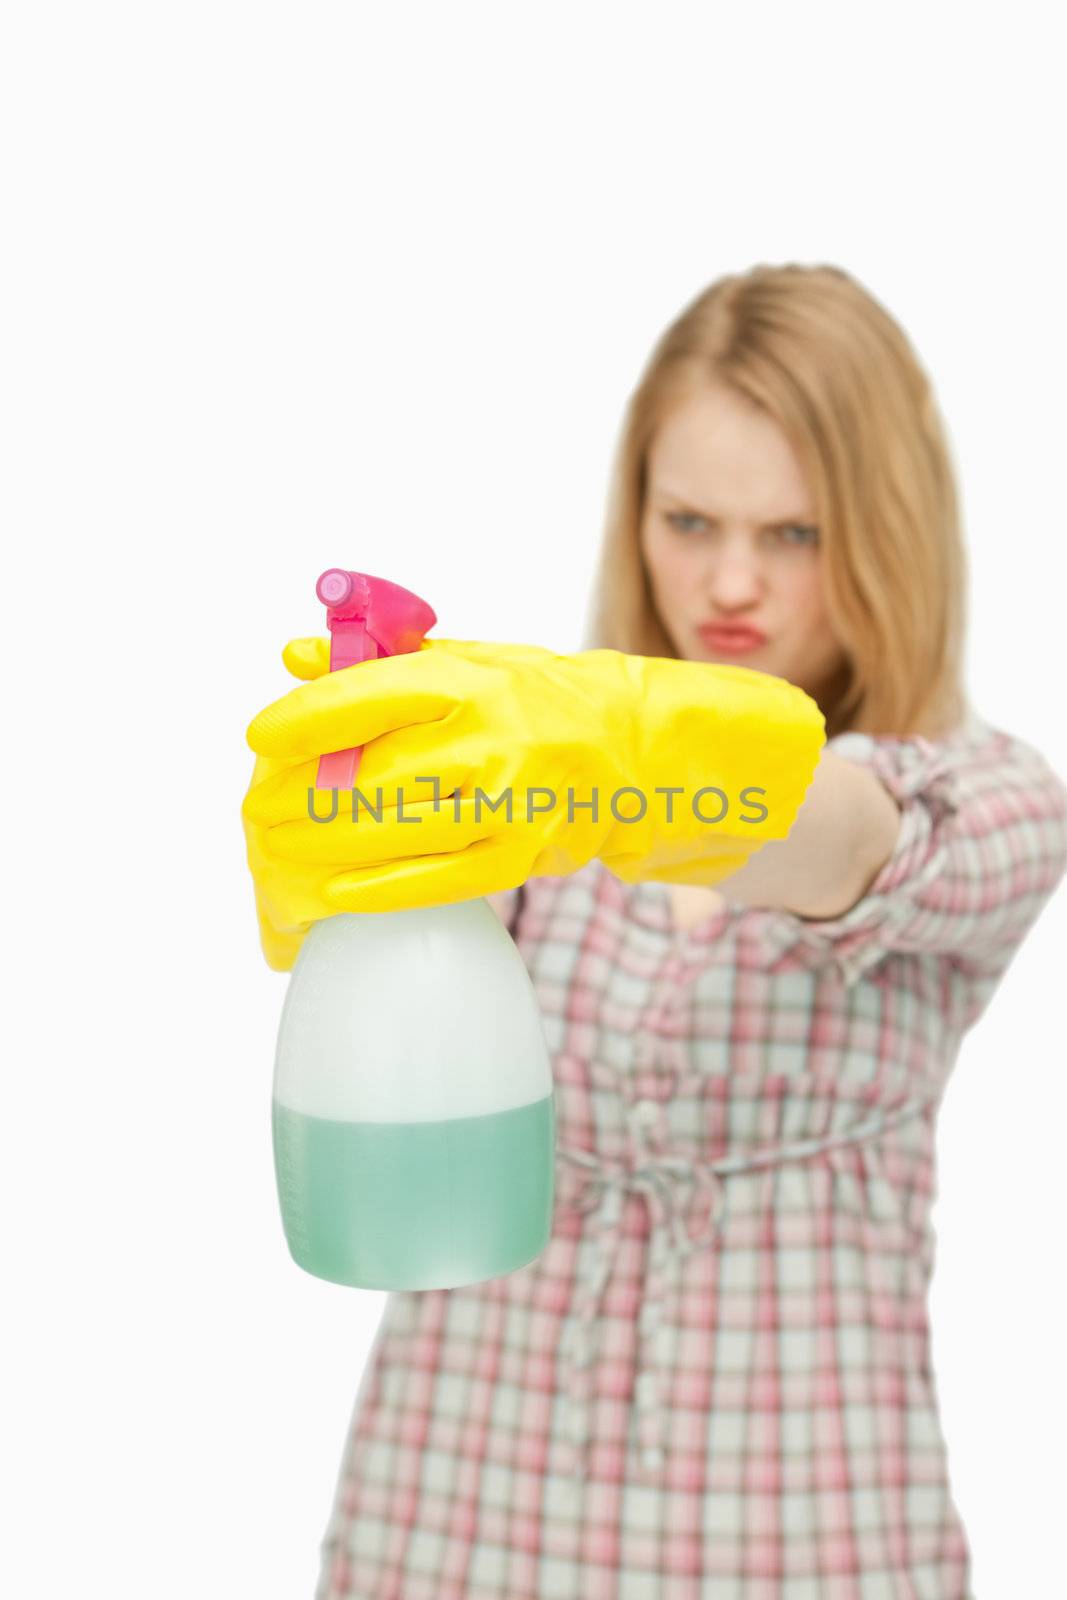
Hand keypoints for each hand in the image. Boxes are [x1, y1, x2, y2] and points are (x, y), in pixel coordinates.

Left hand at [240, 634, 824, 967]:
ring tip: (281, 849)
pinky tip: (338, 892)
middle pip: (371, 772)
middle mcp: (490, 736)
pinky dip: (382, 889)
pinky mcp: (524, 853)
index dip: (306, 719)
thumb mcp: (467, 661)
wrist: (636, 748)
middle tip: (258, 811)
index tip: (262, 737)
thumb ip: (380, 661)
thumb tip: (294, 656)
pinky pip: (440, 879)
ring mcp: (510, 799)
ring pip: (396, 829)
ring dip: (327, 844)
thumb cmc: (537, 699)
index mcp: (472, 679)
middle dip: (302, 796)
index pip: (368, 694)